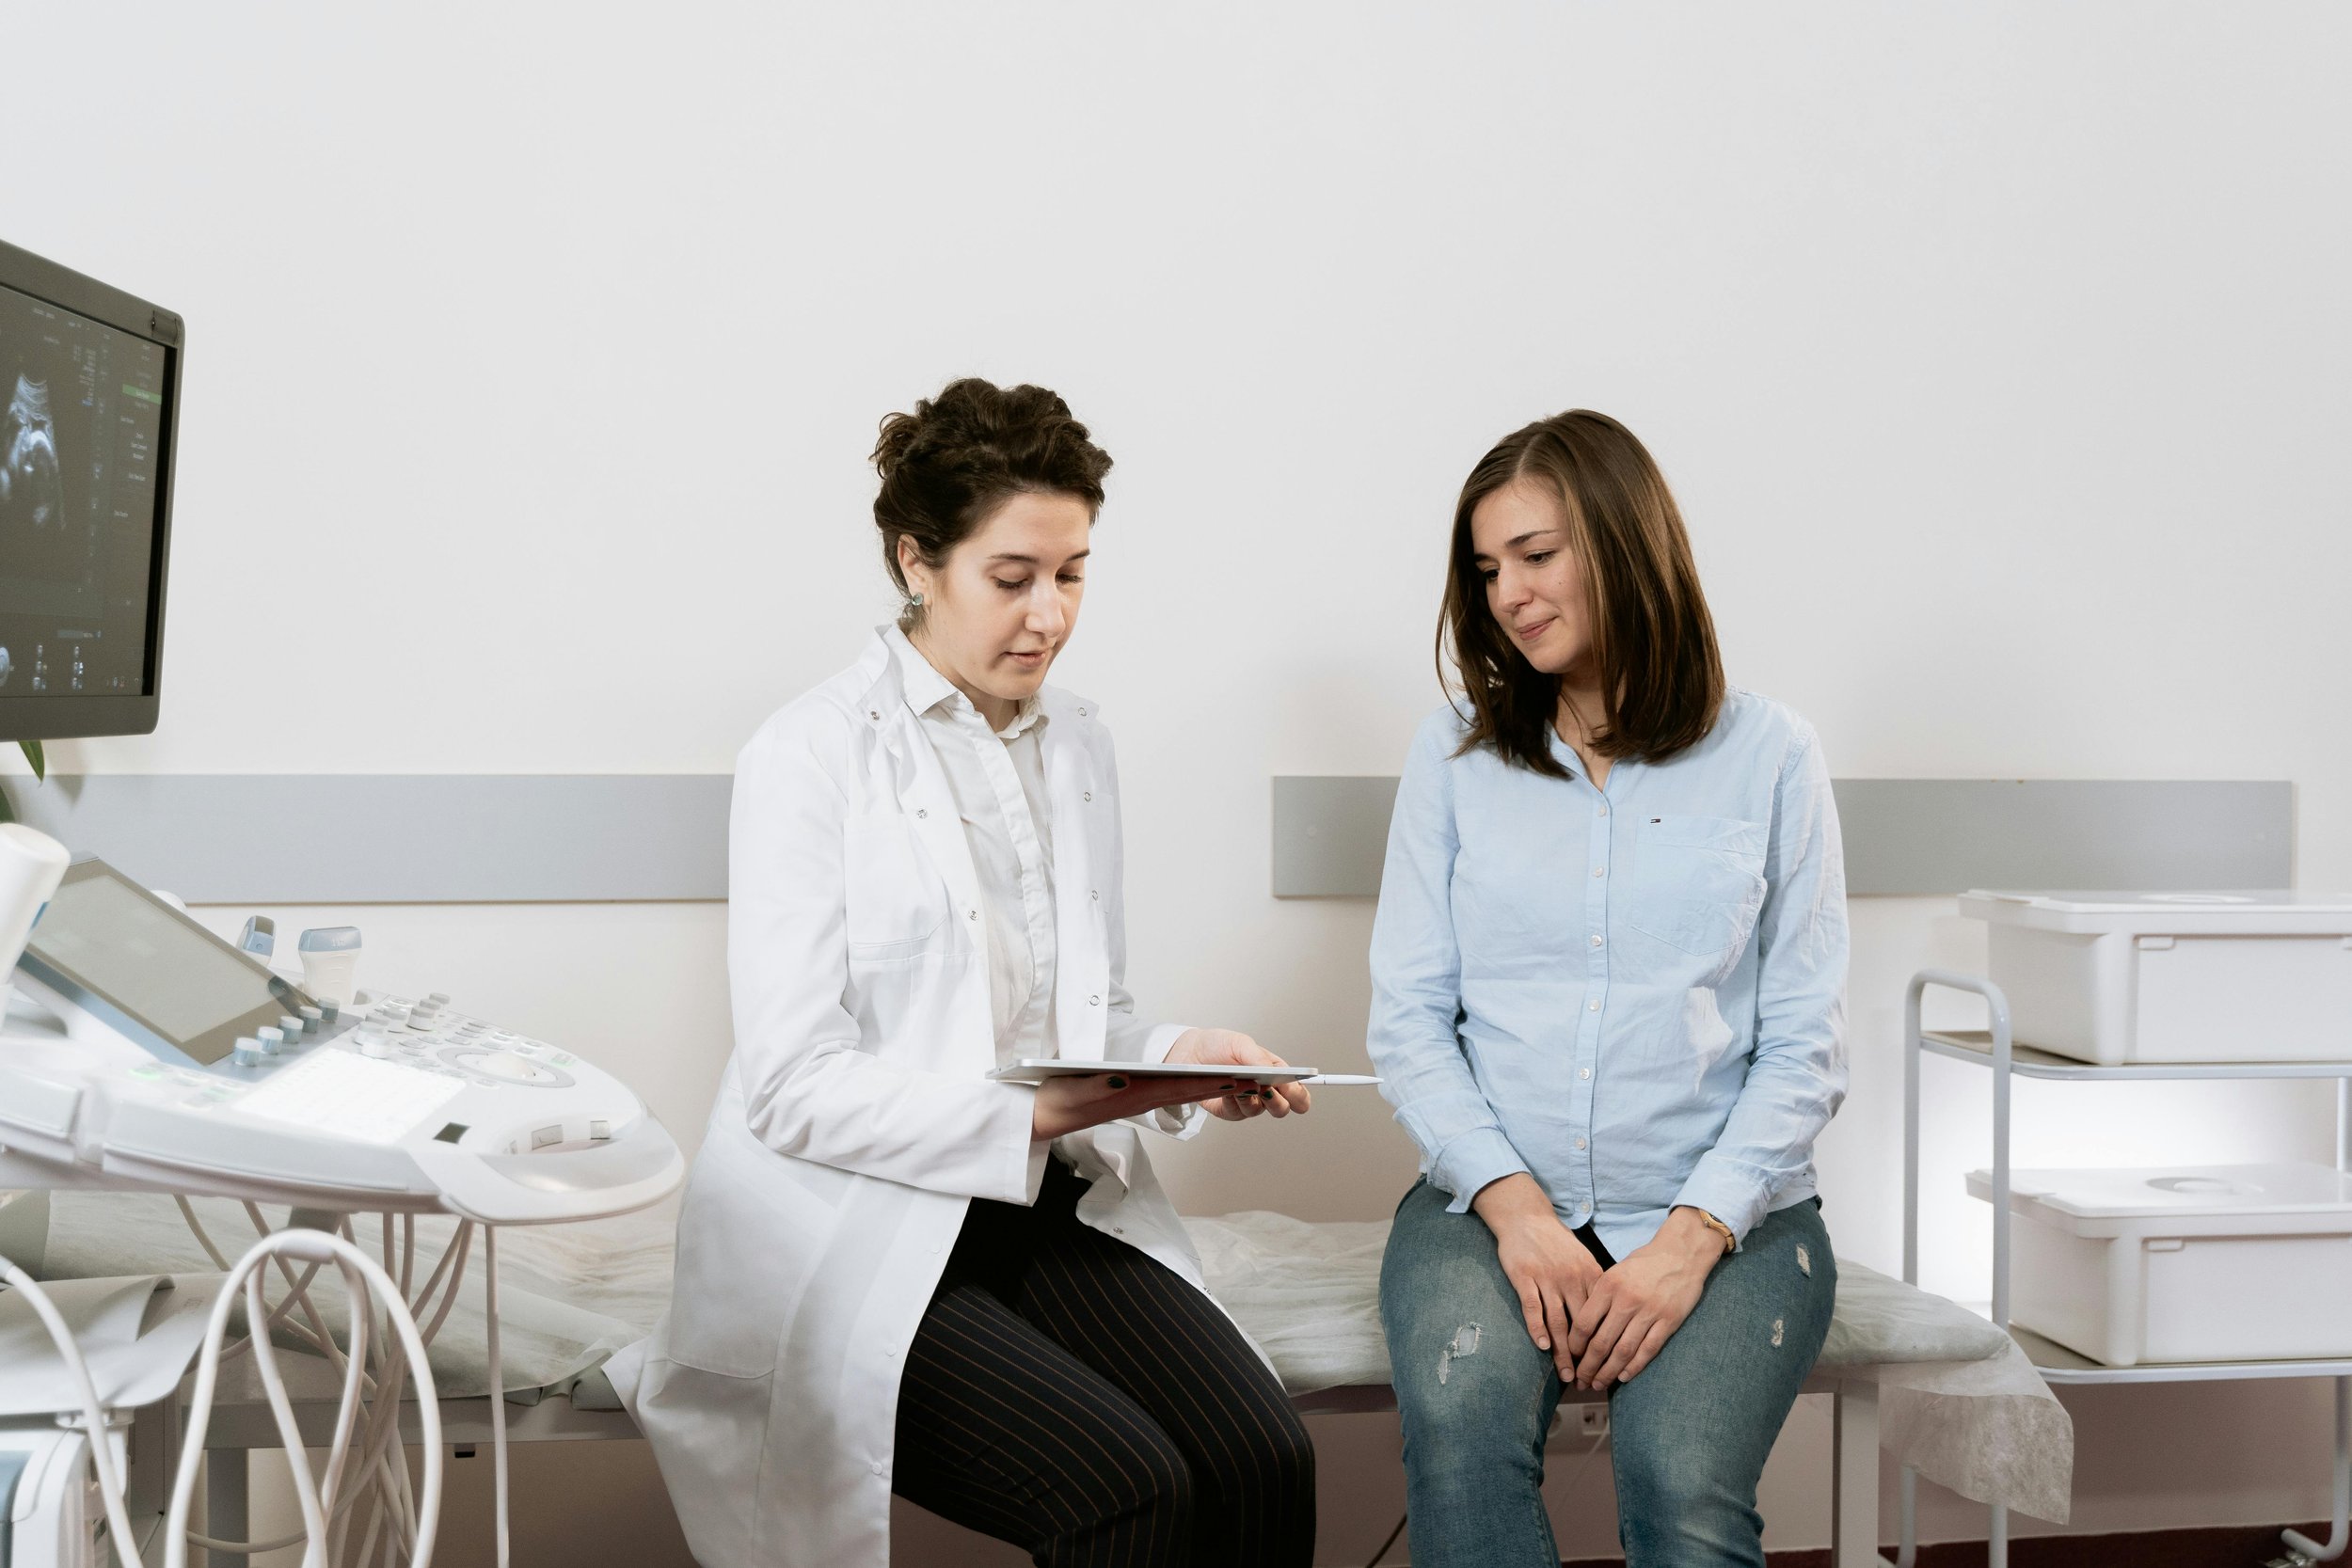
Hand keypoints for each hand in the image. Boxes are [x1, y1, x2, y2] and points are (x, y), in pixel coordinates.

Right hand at [1031, 1068, 1261, 1140]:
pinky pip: (1170, 1094)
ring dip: (1212, 1088)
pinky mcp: (1134, 1099)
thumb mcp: (1075, 1089)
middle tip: (1256, 1082)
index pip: (1179, 1089)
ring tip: (1243, 1082)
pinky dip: (1193, 1087)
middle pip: (1189, 1092)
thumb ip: (1099, 1085)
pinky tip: (1205, 1083)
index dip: (1209, 1083)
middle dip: (1222, 1087)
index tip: (1237, 1080)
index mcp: (1132, 1095)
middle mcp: (1141, 1099)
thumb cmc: (1059, 1098)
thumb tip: (1123, 1080)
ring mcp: (1140, 1101)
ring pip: (1184, 1093)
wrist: (1046, 1115)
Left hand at [1165, 1028, 1312, 1121]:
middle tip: (1266, 1089)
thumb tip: (1272, 1073)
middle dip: (1276, 1101)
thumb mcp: (1241, 1043)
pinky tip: (1227, 1090)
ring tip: (1241, 1085)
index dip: (1299, 1095)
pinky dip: (1233, 1101)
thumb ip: (1259, 1058)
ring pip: (1259, 1112)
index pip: (1298, 1091)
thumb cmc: (1218, 1045)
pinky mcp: (1229, 1111)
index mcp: (1275, 1072)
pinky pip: (1237, 1114)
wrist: (1189, 1053)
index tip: (1293, 1091)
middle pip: (1282, 1108)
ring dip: (1250, 1098)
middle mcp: (1264, 1090)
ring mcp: (1247, 1102)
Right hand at [1472, 1173, 1603, 1375]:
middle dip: (1585, 1356)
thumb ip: (1594, 1286)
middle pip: (1581, 1325)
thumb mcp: (1583, 1259)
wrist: (1526, 1217)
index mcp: (1590, 1275)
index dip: (1603, 1344)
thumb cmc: (1556, 1241)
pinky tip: (1542, 1346)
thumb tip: (1608, 1317)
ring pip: (1558, 1321)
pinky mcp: (1524, 1277)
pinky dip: (1537, 1328)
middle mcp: (1571, 1278)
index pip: (1601, 1317)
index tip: (1606, 1366)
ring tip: (1566, 1374)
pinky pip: (1533, 1307)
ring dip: (1562, 1351)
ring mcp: (1547, 1278)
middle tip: (1587, 1380)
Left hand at [1566, 1206, 1724, 1388]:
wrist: (1682, 1252)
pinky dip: (1634, 1366)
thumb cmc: (1645, 1263)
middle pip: (1601, 1342)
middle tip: (1580, 1381)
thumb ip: (1600, 1296)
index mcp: (1608, 1285)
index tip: (1570, 1357)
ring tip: (1598, 1384)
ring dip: (1608, 1372)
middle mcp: (1626, 1300)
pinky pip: (1648, 1349)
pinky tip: (1623, 1377)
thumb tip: (1581, 1327)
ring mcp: (1649, 1312)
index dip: (1574, 1345)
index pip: (1584, 1323)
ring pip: (1623, 1351)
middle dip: (1587, 1366)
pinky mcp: (1669, 1321)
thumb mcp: (1615, 1272)